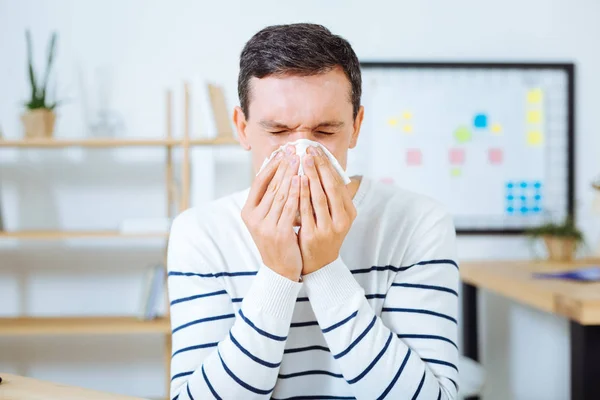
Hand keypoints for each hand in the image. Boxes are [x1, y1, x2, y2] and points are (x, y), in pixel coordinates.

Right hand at [241, 147, 301, 280]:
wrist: (280, 270)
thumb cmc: (277, 240)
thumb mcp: (267, 218)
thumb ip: (270, 199)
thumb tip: (279, 171)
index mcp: (248, 212)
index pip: (259, 182)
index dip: (270, 165)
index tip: (281, 151)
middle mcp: (254, 218)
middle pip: (270, 185)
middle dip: (283, 166)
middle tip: (293, 149)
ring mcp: (265, 226)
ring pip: (280, 194)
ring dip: (290, 174)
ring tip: (299, 159)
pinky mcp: (279, 233)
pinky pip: (289, 208)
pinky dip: (296, 192)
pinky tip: (302, 180)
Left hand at [298, 146, 356, 274]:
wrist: (318, 264)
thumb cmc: (324, 234)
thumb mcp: (334, 216)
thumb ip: (333, 196)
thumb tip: (328, 168)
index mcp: (349, 213)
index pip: (339, 184)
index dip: (328, 166)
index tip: (318, 151)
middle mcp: (342, 220)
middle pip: (331, 188)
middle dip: (319, 167)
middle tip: (309, 150)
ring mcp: (328, 229)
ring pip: (319, 198)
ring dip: (310, 177)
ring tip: (302, 161)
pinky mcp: (314, 236)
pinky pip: (305, 211)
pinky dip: (301, 195)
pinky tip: (295, 181)